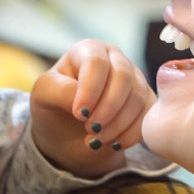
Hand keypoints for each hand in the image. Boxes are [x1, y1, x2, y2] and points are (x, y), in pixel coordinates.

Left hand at [29, 40, 152, 178]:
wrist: (68, 135)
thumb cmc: (54, 107)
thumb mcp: (45, 96)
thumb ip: (60, 92)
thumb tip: (85, 106)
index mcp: (88, 50)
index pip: (96, 62)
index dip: (90, 89)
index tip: (79, 114)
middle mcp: (115, 59)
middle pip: (123, 77)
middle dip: (107, 108)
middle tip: (90, 129)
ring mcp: (135, 79)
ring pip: (138, 97)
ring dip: (117, 124)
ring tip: (96, 140)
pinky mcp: (146, 101)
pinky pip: (148, 115)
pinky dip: (132, 134)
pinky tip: (113, 143)